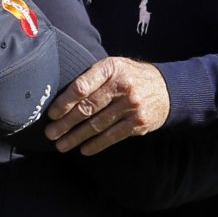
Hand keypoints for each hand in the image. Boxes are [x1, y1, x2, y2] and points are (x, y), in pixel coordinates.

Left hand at [44, 57, 169, 155]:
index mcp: (111, 68)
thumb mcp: (114, 66)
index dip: (64, 102)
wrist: (167, 88)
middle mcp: (122, 86)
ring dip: (76, 137)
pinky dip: (96, 144)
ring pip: (97, 125)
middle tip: (50, 134)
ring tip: (62, 145)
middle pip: (87, 108)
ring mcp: (131, 106)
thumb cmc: (131, 76)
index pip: (82, 87)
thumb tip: (63, 96)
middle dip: (65, 123)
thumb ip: (93, 76)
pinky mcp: (138, 123)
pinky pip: (112, 136)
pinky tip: (83, 149)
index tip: (52, 114)